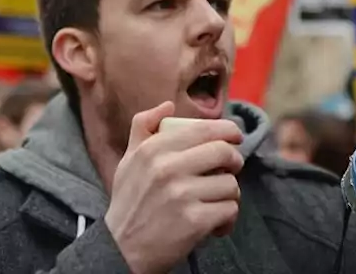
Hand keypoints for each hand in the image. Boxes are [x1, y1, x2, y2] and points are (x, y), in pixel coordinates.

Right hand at [104, 102, 244, 273]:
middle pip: (223, 152)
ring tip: (216, 203)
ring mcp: (182, 195)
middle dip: (235, 161)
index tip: (234, 138)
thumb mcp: (128, 160)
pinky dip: (227, 219)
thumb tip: (167, 105)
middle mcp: (167, 168)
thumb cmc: (129, 203)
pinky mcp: (195, 221)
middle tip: (230, 170)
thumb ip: (142, 127)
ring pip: (230, 184)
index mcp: (153, 149)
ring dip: (229, 195)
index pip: (203, 130)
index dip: (227, 131)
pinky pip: (230, 210)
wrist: (121, 249)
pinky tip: (215, 225)